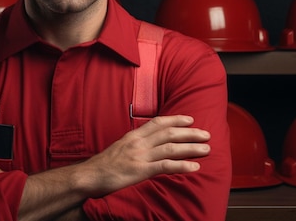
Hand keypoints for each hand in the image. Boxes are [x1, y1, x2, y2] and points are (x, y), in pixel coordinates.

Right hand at [76, 115, 210, 195]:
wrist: (89, 175)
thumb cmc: (104, 164)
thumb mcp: (120, 148)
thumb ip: (135, 144)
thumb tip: (149, 142)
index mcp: (133, 136)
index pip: (157, 123)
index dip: (175, 119)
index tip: (190, 119)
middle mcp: (138, 143)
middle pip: (168, 133)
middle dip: (189, 132)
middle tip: (206, 134)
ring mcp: (140, 156)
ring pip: (170, 148)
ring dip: (191, 147)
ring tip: (206, 148)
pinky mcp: (140, 170)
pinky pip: (165, 166)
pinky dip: (182, 165)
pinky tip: (194, 166)